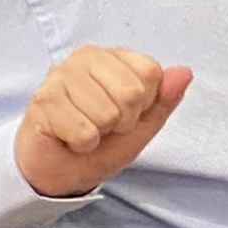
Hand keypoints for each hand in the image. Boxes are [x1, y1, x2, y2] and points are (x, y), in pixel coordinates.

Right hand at [13, 45, 190, 198]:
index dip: (144, 104)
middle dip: (123, 121)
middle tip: (105, 126)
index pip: (151, 72)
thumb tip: (184, 72)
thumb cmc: (100, 143)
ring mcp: (61, 75)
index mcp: (114, 57)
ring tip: (86, 130)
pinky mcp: (43, 99)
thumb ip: (165, 99)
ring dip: (100, 133)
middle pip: (131, 92)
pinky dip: (82, 144)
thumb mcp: (143, 125)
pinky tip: (70, 138)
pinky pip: (84, 131)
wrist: (60, 170)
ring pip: (106, 113)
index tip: (127, 114)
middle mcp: (85, 57)